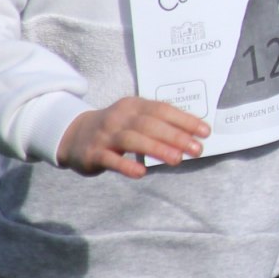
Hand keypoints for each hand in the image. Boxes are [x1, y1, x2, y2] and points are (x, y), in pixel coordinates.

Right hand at [56, 98, 207, 177]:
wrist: (73, 134)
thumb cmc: (116, 128)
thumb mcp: (135, 118)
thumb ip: (159, 123)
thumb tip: (193, 134)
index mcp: (134, 105)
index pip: (163, 110)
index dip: (185, 120)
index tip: (205, 132)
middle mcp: (120, 117)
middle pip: (151, 124)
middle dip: (176, 136)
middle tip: (197, 149)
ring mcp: (105, 135)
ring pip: (133, 139)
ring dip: (157, 149)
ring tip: (178, 160)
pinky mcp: (93, 153)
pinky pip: (110, 159)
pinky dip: (126, 165)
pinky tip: (142, 172)